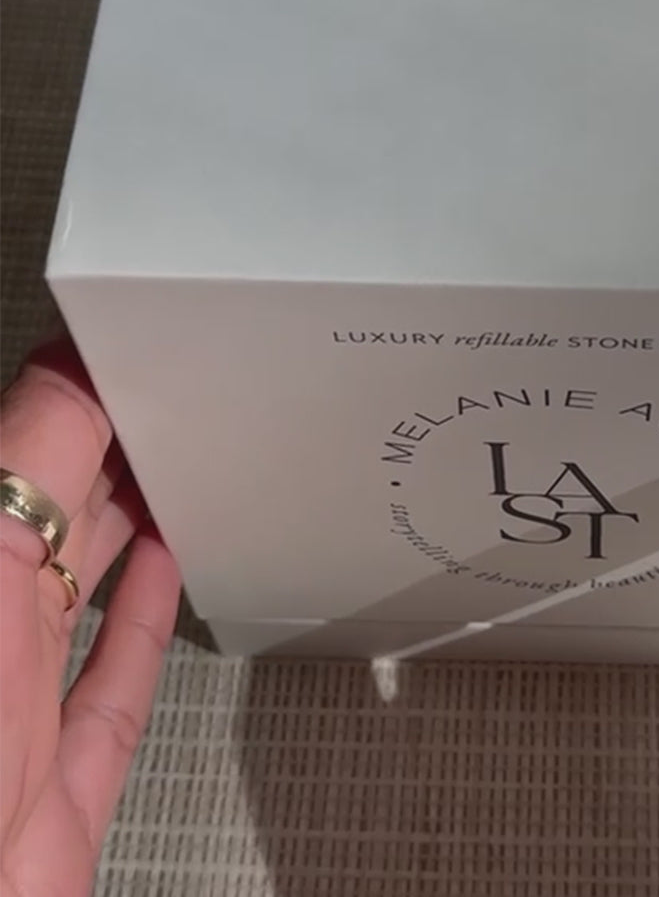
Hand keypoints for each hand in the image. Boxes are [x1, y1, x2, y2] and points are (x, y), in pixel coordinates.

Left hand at [0, 340, 179, 896]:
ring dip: (124, 527)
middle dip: (101, 452)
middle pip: (41, 519)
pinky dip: (144, 626)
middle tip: (170, 395)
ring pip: (75, 593)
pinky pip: (110, 689)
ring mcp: (7, 714)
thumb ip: (30, 454)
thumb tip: (73, 360)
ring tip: (171, 464)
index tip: (122, 344)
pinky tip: (168, 576)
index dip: (64, 398)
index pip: (7, 456)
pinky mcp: (57, 786)